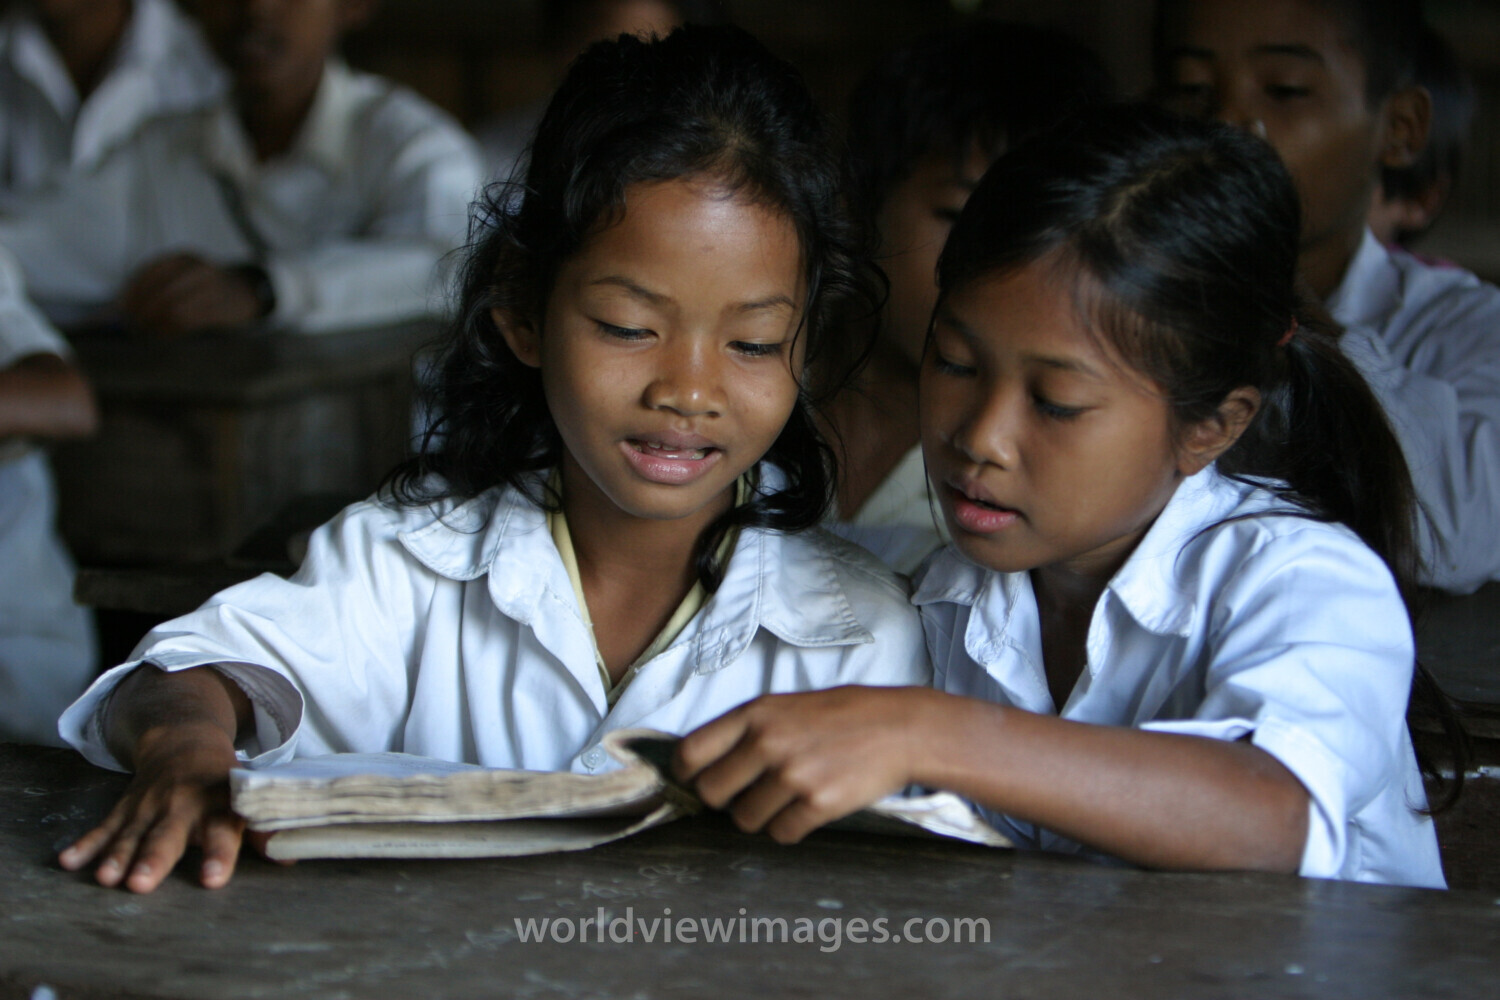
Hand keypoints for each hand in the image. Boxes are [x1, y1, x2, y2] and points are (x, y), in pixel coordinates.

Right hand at [58, 723, 253, 891]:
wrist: (184, 742)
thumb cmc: (223, 782)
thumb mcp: (246, 799)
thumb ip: (262, 828)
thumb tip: (290, 853)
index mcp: (218, 804)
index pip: (221, 831)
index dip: (219, 854)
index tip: (213, 879)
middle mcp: (182, 805)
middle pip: (167, 835)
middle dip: (154, 859)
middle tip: (142, 884)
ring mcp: (149, 806)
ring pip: (131, 834)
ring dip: (117, 856)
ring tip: (106, 879)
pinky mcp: (125, 808)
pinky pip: (104, 827)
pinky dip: (86, 844)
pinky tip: (69, 862)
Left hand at [119, 253, 264, 338]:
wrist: (244, 293)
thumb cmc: (204, 291)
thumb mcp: (182, 279)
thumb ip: (155, 290)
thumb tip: (118, 313)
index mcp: (183, 258)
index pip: (149, 274)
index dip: (132, 294)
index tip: (121, 311)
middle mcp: (198, 269)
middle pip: (161, 294)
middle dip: (143, 314)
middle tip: (132, 329)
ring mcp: (213, 288)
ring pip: (174, 310)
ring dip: (156, 326)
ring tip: (147, 335)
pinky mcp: (222, 308)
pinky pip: (189, 322)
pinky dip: (171, 332)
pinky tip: (164, 336)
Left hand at [673, 685, 931, 843]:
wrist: (900, 728)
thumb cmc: (842, 716)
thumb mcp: (787, 705)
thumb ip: (748, 730)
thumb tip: (705, 764)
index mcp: (755, 713)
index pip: (691, 752)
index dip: (687, 774)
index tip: (696, 781)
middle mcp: (768, 743)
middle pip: (711, 793)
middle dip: (725, 800)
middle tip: (747, 794)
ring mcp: (792, 774)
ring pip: (744, 820)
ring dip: (761, 816)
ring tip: (787, 798)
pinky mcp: (817, 804)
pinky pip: (780, 834)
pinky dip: (789, 828)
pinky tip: (807, 809)